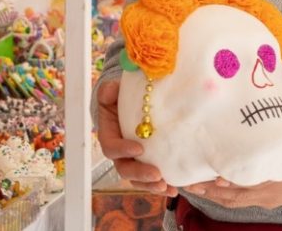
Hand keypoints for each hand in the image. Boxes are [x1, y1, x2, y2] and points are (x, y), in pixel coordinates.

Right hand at [96, 78, 177, 195]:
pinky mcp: (147, 163)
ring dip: (150, 185)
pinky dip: (161, 186)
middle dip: (140, 174)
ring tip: (166, 187)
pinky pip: (150, 179)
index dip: (123, 150)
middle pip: (124, 168)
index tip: (139, 149)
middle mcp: (119, 152)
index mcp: (109, 135)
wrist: (134, 101)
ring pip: (137, 179)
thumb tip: (109, 91)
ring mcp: (133, 160)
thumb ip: (108, 91)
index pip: (111, 147)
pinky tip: (173, 190)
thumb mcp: (113, 90)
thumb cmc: (122, 96)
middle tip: (156, 174)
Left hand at [183, 137, 281, 209]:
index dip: (219, 184)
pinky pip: (242, 200)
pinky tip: (215, 185)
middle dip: (208, 192)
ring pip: (234, 202)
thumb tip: (240, 122)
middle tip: (187, 182)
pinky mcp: (268, 200)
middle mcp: (267, 195)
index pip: (240, 186)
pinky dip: (226, 195)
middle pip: (231, 199)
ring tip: (194, 185)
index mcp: (273, 180)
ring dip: (214, 195)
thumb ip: (265, 136)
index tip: (202, 176)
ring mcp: (268, 201)